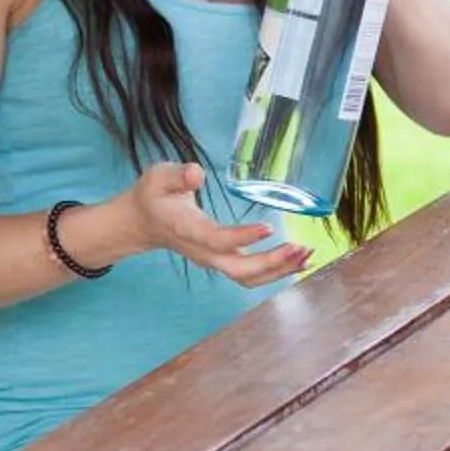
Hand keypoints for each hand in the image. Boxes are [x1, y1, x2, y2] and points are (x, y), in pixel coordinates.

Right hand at [125, 163, 309, 285]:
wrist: (143, 222)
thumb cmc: (153, 196)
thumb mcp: (158, 177)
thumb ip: (177, 176)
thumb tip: (196, 173)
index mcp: (188, 230)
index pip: (217, 239)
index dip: (242, 236)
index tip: (269, 227)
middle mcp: (203, 252)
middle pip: (239, 269)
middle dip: (271, 262)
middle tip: (299, 247)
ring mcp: (214, 259)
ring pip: (248, 277)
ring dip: (279, 270)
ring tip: (306, 255)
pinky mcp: (223, 260)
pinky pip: (251, 274)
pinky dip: (276, 270)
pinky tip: (298, 260)